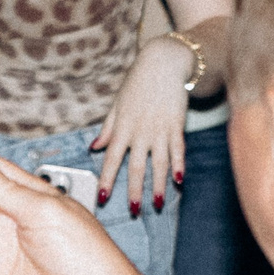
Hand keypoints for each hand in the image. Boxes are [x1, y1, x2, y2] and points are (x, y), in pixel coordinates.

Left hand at [94, 34, 192, 212]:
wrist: (163, 63)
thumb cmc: (137, 83)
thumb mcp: (117, 104)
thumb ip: (107, 128)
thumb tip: (94, 147)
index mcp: (122, 128)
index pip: (111, 159)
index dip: (107, 180)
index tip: (102, 199)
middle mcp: (140, 132)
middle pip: (135, 167)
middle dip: (134, 190)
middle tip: (134, 211)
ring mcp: (159, 130)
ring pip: (158, 163)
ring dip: (158, 185)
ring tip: (157, 204)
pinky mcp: (177, 126)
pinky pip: (178, 150)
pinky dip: (179, 166)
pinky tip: (179, 182)